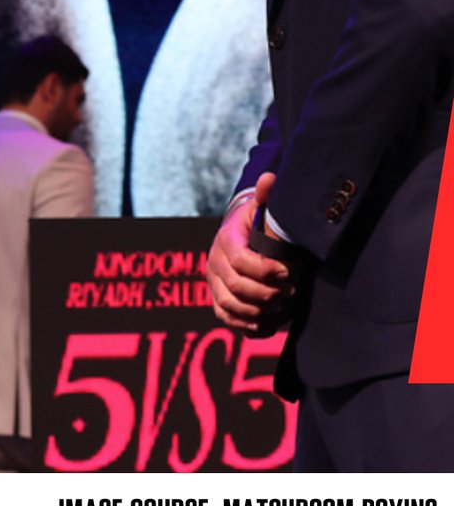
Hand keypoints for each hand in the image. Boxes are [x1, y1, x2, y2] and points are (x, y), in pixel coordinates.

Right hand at [207, 173, 293, 335]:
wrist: (239, 237)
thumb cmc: (256, 223)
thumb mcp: (260, 208)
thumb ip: (267, 196)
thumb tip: (270, 179)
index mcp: (226, 239)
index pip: (239, 260)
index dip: (265, 270)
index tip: (289, 273)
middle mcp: (214, 262)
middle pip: (236, 287)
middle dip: (267, 293)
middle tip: (292, 293)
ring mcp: (214, 284)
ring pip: (231, 306)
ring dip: (260, 311)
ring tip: (284, 307)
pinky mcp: (218, 301)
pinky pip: (228, 319)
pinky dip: (249, 325)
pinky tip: (271, 323)